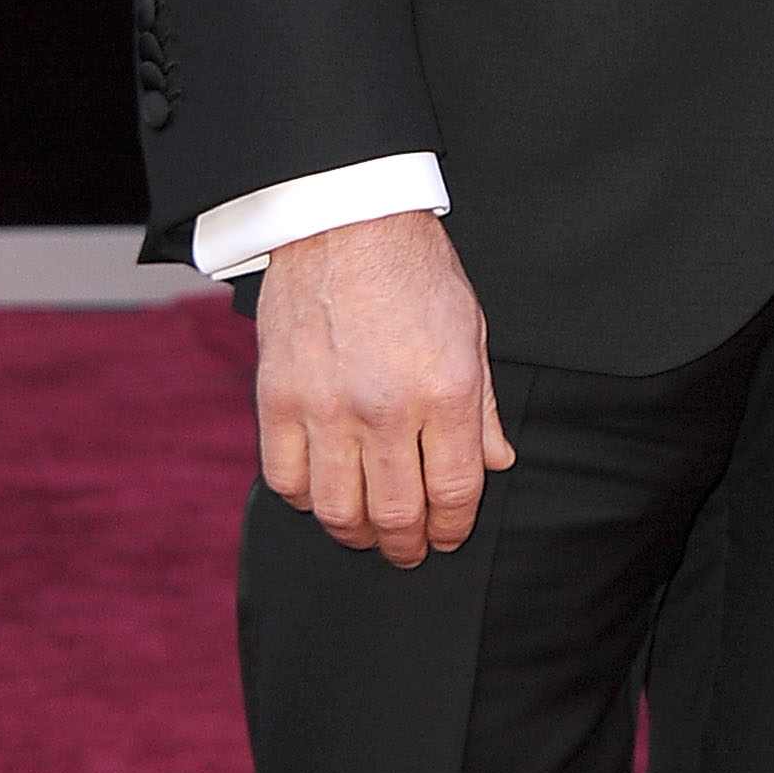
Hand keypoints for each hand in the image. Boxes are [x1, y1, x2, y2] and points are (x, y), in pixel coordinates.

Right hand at [255, 209, 513, 566]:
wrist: (345, 222)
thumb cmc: (417, 270)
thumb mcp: (472, 328)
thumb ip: (484, 404)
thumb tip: (497, 462)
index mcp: (446, 388)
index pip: (453, 489)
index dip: (453, 526)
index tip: (450, 536)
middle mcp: (386, 406)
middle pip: (396, 513)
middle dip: (408, 545)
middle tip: (411, 550)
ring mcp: (326, 407)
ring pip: (338, 510)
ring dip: (358, 533)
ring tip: (370, 532)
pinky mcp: (277, 400)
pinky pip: (287, 480)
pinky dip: (307, 499)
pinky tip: (325, 493)